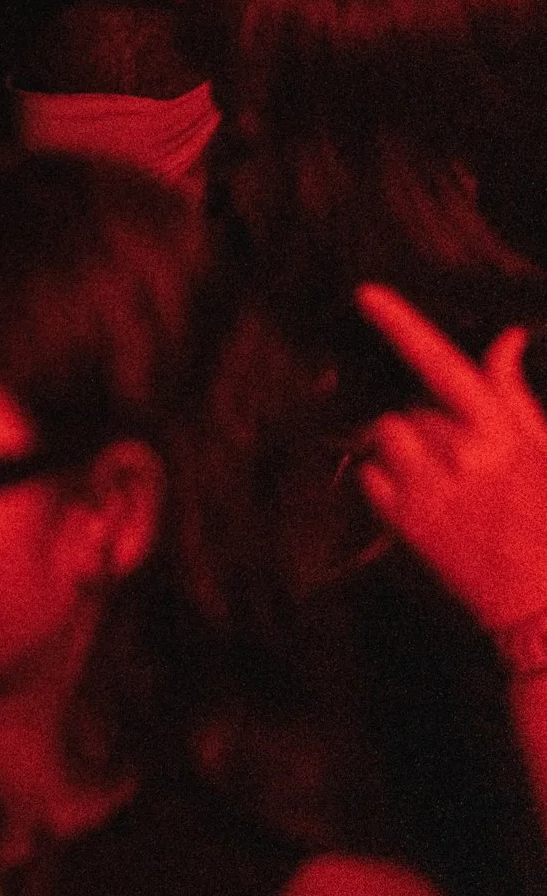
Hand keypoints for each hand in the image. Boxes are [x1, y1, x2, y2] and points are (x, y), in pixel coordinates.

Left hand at [353, 282, 546, 631]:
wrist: (543, 602)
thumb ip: (515, 395)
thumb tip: (505, 339)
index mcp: (501, 434)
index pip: (443, 364)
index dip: (402, 324)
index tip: (367, 293)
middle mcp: (459, 456)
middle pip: (415, 408)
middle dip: (435, 424)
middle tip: (471, 464)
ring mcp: (427, 490)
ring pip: (388, 435)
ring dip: (409, 448)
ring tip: (449, 481)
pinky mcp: (404, 522)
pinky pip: (372, 475)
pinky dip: (390, 481)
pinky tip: (430, 502)